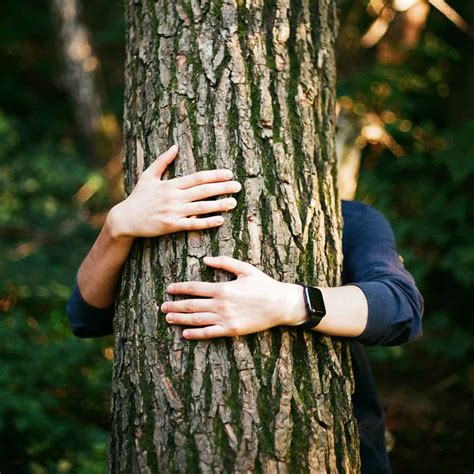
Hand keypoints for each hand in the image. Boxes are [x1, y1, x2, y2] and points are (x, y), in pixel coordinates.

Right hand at [107, 145, 241, 238]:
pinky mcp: (171, 226)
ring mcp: (173, 212)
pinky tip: (220, 220)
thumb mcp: (147, 175)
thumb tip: (175, 146)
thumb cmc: (138, 197)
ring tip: (234, 202)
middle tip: (238, 186)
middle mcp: (173, 197)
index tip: (229, 174)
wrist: (125, 219)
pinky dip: (207, 222)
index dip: (214, 175)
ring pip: (200, 207)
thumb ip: (162, 161)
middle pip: (202, 191)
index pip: (197, 178)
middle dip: (222, 188)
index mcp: (170, 184)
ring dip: (219, 205)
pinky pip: (193, 224)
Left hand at [161, 256, 307, 338]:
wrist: (280, 304)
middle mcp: (221, 304)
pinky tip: (185, 334)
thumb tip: (205, 259)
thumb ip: (224, 262)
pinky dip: (195, 334)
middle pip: (191, 305)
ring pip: (197, 319)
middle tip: (162, 306)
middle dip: (175, 305)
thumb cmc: (263, 285)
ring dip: (180, 319)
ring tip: (168, 318)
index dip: (180, 288)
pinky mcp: (231, 330)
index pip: (195, 288)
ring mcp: (225, 318)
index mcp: (223, 288)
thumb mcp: (245, 268)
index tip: (169, 289)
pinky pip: (209, 333)